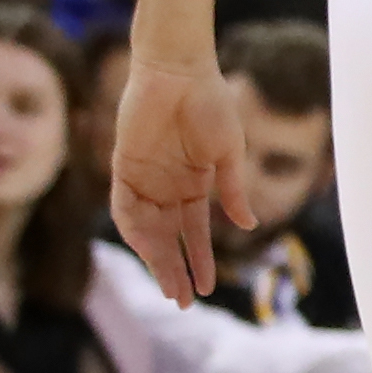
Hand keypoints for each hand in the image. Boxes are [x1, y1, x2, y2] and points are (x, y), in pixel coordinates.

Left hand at [111, 54, 256, 305]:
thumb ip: (233, 190)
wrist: (179, 70)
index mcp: (195, 184)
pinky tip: (145, 248)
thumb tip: (247, 226)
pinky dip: (133, 228)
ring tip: (168, 285)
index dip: (199, 261)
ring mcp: (144, 178)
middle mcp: (167, 187)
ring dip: (156, 257)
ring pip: (146, 229)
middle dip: (175, 270)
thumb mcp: (228, 153)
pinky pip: (124, 205)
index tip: (208, 289)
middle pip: (168, 238)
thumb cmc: (211, 104)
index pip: (194, 233)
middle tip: (183, 301)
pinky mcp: (124, 165)